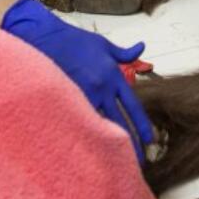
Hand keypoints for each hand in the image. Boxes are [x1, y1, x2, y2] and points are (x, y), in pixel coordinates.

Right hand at [1, 0, 154, 160]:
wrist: (47, 37)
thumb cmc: (76, 41)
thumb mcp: (104, 45)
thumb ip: (124, 53)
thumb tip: (141, 46)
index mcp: (113, 77)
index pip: (132, 105)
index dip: (142, 124)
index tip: (150, 139)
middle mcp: (101, 89)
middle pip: (119, 121)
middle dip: (129, 142)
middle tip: (137, 160)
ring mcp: (83, 95)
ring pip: (99, 125)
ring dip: (106, 142)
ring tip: (114, 162)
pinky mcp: (66, 98)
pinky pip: (79, 121)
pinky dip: (85, 134)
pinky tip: (88, 150)